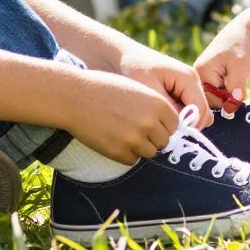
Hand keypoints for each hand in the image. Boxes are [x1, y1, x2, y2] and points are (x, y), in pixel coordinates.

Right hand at [63, 73, 189, 163]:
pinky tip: (113, 139)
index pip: (174, 125)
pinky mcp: (119, 152)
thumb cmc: (105, 89)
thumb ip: (154, 108)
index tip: (151, 123)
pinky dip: (125, 154)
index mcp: (158, 104)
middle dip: (152, 138)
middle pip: (164, 141)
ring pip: (150, 153)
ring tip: (123, 133)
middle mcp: (150, 123)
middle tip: (135, 129)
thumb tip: (167, 129)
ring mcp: (134, 139)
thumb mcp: (137, 90)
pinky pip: (132, 160)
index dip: (163, 125)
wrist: (75, 96)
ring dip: (140, 147)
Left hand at [116, 44, 211, 125]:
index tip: (168, 133)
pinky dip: (178, 116)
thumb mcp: (150, 90)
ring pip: (197, 114)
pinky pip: (188, 110)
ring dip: (182, 121)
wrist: (124, 57)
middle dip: (187, 124)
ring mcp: (189, 86)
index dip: (189, 126)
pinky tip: (161, 115)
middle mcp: (193, 81)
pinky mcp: (183, 91)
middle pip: (203, 113)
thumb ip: (168, 109)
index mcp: (188, 78)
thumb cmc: (135, 70)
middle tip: (164, 127)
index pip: (201, 110)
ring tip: (161, 119)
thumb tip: (181, 127)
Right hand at [194, 18, 249, 106]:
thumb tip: (230, 110)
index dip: (228, 102)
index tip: (240, 96)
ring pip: (215, 97)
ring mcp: (202, 76)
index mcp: (201, 72)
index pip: (211, 100)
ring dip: (228, 94)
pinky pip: (217, 91)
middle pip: (210, 101)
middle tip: (240, 89)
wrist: (245, 32)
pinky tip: (235, 79)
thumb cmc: (242, 47)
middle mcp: (197, 75)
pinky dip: (228, 89)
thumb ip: (235, 90)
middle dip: (227, 99)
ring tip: (237, 81)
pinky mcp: (209, 77)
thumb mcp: (241, 69)